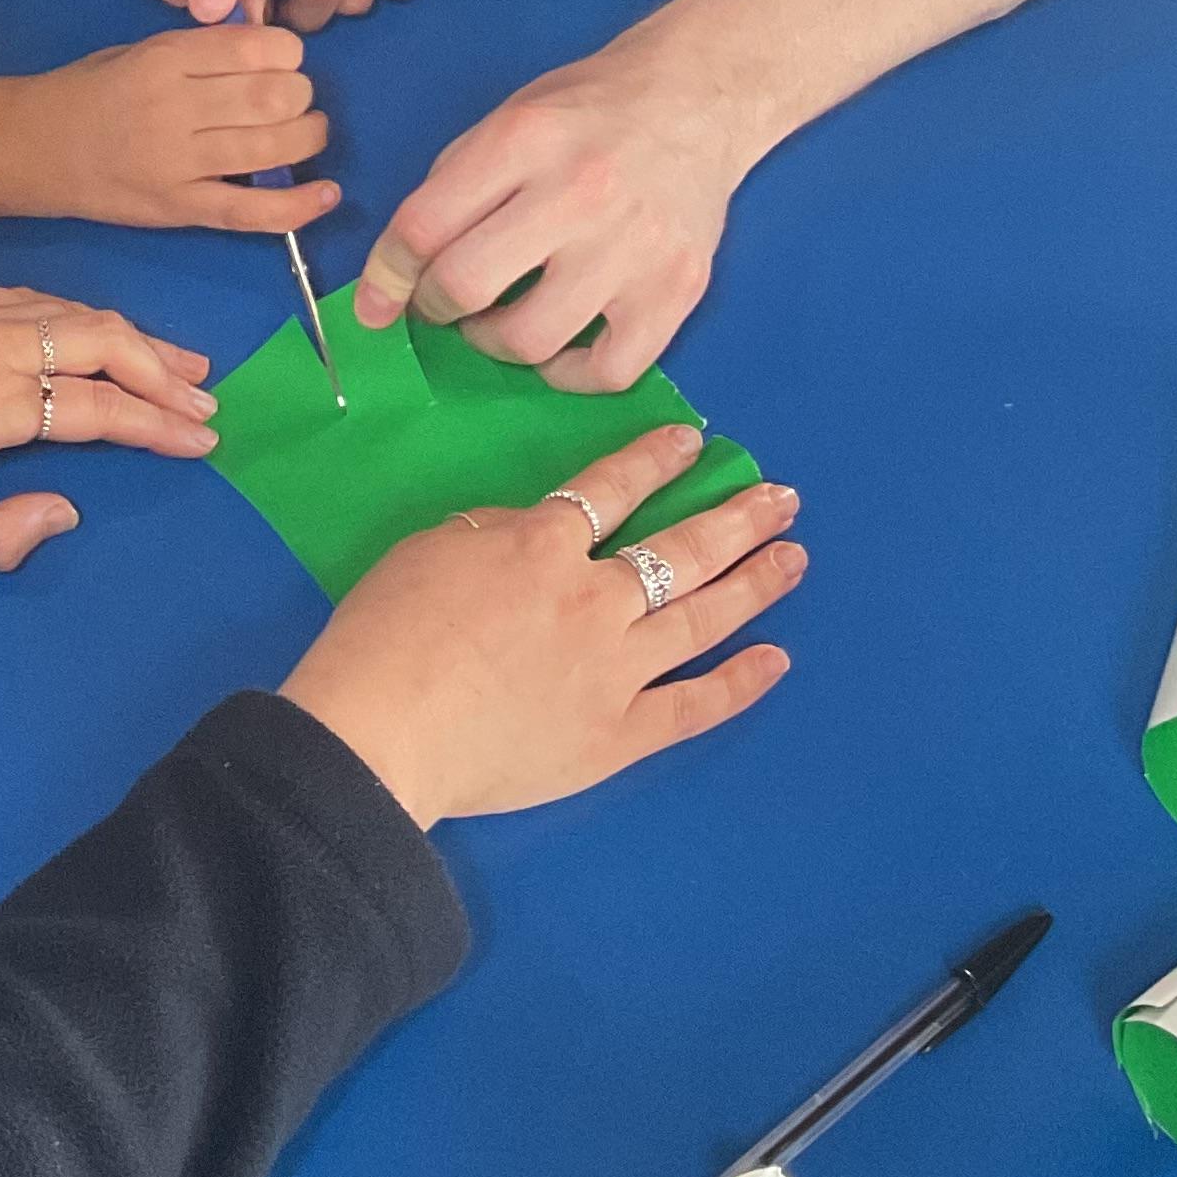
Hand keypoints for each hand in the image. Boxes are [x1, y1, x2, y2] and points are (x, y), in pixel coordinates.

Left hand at [0, 287, 219, 569]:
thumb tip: (67, 512)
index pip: (96, 408)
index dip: (156, 425)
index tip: (204, 441)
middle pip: (101, 340)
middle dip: (163, 371)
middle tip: (208, 401)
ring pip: (74, 311)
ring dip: (134, 336)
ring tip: (181, 364)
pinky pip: (37, 297)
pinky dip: (86, 315)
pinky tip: (102, 332)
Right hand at [3, 24, 335, 233]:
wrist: (33, 147)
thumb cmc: (91, 90)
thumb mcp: (141, 50)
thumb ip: (202, 51)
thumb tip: (274, 51)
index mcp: (165, 57)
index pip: (257, 48)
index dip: (289, 54)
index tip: (286, 61)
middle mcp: (174, 106)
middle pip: (273, 96)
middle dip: (301, 96)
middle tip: (295, 100)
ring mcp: (176, 162)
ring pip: (271, 146)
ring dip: (307, 138)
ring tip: (308, 133)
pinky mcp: (178, 209)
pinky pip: (250, 211)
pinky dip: (297, 206)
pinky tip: (327, 193)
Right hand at [279, 421, 801, 826]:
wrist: (382, 731)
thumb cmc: (387, 634)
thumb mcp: (429, 548)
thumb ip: (493, 532)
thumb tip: (532, 531)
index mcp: (542, 544)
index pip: (614, 488)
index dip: (656, 460)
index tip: (694, 443)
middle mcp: (595, 598)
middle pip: (682, 548)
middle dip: (736, 517)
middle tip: (781, 498)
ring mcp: (616, 668)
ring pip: (702, 615)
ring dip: (754, 582)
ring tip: (793, 558)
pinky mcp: (619, 734)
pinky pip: (694, 704)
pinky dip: (740, 682)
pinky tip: (776, 659)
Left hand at [354, 37, 753, 391]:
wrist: (698, 98)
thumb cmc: (590, 109)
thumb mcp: (510, 117)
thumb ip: (455, 184)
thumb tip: (400, 268)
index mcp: (524, 141)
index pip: (425, 225)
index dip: (386, 275)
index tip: (377, 303)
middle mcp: (578, 193)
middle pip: (467, 285)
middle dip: (434, 306)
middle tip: (443, 302)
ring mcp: (632, 248)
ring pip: (530, 340)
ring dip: (493, 342)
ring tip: (498, 320)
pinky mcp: (676, 290)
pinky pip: (607, 373)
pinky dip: (569, 375)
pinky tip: (558, 349)